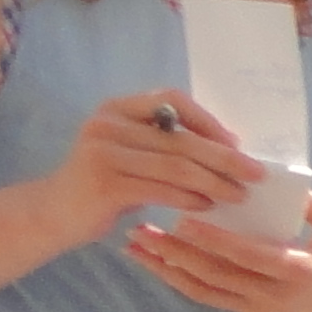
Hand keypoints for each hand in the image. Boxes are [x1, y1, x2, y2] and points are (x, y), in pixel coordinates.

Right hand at [55, 90, 250, 246]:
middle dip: (225, 158)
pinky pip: (160, 190)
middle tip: (256, 174)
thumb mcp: (132, 153)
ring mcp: (103, 153)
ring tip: (239, 195)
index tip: (236, 143)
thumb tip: (230, 148)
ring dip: (214, 182)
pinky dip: (189, 199)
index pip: (171, 99)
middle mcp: (107, 124)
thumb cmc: (106, 182)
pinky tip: (208, 207)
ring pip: (175, 166)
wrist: (54, 212)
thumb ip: (165, 143)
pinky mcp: (104, 184)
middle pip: (180, 138)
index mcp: (117, 109)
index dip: (207, 120)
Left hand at [124, 188, 311, 311]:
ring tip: (136, 245)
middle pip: (216, 273)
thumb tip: (278, 178)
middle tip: (142, 230)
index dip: (215, 240)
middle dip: (175, 252)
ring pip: (204, 288)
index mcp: (299, 269)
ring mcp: (259, 308)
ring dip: (167, 268)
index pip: (250, 255)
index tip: (183, 221)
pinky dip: (178, 281)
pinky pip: (207, 297)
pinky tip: (155, 264)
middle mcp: (274, 293)